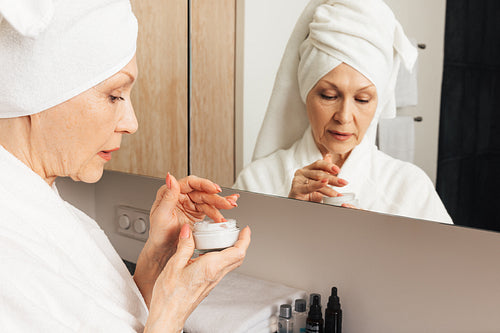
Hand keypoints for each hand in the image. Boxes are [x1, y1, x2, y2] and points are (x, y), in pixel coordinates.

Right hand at [134, 173, 238, 306]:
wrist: (168, 315)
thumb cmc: (170, 295)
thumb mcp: (174, 265)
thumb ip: (184, 245)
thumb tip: (188, 230)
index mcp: (210, 267)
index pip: (237, 252)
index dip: (245, 239)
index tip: (245, 230)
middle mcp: (215, 275)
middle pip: (238, 258)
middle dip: (242, 243)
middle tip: (238, 232)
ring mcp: (213, 281)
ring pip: (231, 263)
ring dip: (233, 250)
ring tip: (225, 239)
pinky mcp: (208, 285)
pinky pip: (222, 268)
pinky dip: (223, 257)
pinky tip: (210, 252)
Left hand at [148, 173, 238, 254]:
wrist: (164, 249)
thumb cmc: (158, 233)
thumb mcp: (161, 214)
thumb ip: (168, 196)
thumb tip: (170, 178)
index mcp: (172, 192)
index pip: (190, 183)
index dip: (204, 184)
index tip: (214, 188)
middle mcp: (182, 196)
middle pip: (203, 192)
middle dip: (216, 197)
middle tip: (226, 201)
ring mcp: (191, 204)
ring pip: (209, 200)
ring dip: (221, 204)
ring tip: (230, 206)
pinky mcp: (198, 213)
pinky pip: (210, 209)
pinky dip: (219, 211)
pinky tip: (227, 210)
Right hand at [288, 153, 347, 201]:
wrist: (298, 206)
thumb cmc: (308, 195)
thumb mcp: (319, 183)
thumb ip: (323, 171)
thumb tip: (329, 156)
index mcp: (308, 169)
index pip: (319, 164)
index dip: (328, 166)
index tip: (338, 170)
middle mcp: (302, 172)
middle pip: (319, 173)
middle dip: (333, 179)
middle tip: (343, 183)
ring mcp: (298, 180)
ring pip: (316, 180)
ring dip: (329, 187)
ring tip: (337, 193)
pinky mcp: (296, 189)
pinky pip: (308, 187)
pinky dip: (317, 185)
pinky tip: (324, 183)